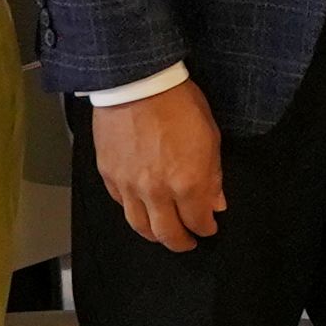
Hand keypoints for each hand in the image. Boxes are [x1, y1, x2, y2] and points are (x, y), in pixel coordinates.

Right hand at [89, 85, 229, 249]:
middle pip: (167, 234)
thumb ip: (213, 175)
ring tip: (163, 234)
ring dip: (154, 235)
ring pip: (140, 226)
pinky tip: (141, 208)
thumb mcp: (210, 136)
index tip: (209, 227)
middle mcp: (157, 191)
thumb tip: (215, 202)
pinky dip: (133, 211)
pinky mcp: (109, 175)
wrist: (137, 82)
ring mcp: (129, 186)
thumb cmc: (178, 103)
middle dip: (181, 243)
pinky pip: (121, 204)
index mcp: (187, 182)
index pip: (198, 222)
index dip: (205, 228)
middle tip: (188, 242)